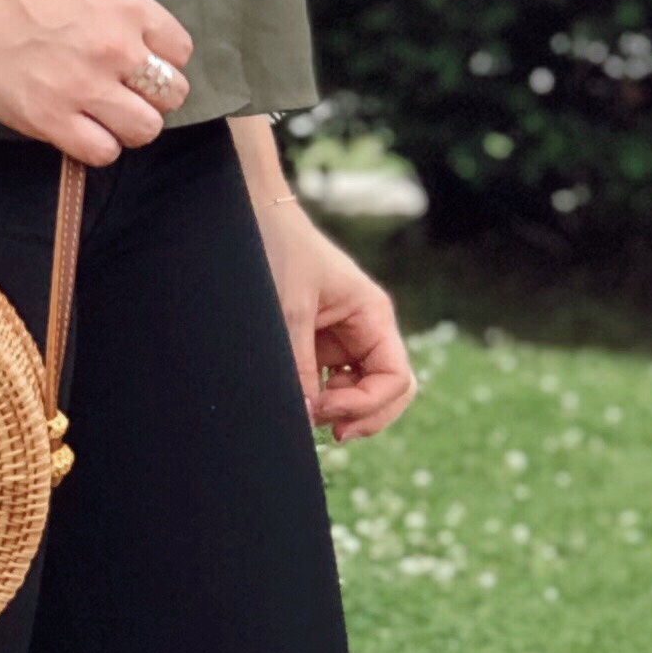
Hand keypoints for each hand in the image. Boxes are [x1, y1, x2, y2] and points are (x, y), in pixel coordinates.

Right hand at [0, 0, 195, 165]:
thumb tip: (135, 12)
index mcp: (126, 4)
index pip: (180, 49)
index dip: (163, 57)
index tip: (143, 60)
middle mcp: (115, 48)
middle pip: (171, 93)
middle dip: (153, 94)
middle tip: (126, 91)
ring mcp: (84, 87)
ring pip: (145, 129)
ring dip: (130, 125)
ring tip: (107, 116)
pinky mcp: (50, 119)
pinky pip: (102, 152)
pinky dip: (98, 146)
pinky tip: (81, 130)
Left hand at [249, 183, 416, 442]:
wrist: (256, 220)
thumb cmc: (280, 251)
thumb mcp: (289, 311)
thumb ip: (298, 365)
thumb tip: (306, 416)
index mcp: (374, 316)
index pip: (396, 379)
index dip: (368, 406)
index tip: (327, 411)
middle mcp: (366, 331)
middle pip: (388, 393)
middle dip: (363, 417)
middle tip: (326, 432)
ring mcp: (344, 342)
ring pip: (360, 394)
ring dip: (340, 412)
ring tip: (306, 416)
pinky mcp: (319, 347)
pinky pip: (331, 386)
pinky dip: (319, 401)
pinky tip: (299, 403)